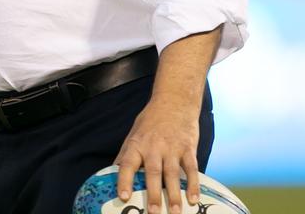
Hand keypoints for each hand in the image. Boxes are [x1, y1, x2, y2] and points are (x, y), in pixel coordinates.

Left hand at [114, 97, 200, 213]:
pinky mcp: (188, 148)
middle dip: (154, 194)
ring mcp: (172, 148)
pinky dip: (193, 184)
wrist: (174, 101)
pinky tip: (193, 199)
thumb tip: (111, 175)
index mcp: (137, 145)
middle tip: (153, 212)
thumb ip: (125, 155)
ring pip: (173, 174)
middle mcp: (154, 147)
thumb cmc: (151, 121)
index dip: (124, 181)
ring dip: (174, 195)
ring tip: (175, 212)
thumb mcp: (133, 134)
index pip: (127, 164)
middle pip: (153, 173)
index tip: (123, 197)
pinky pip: (192, 168)